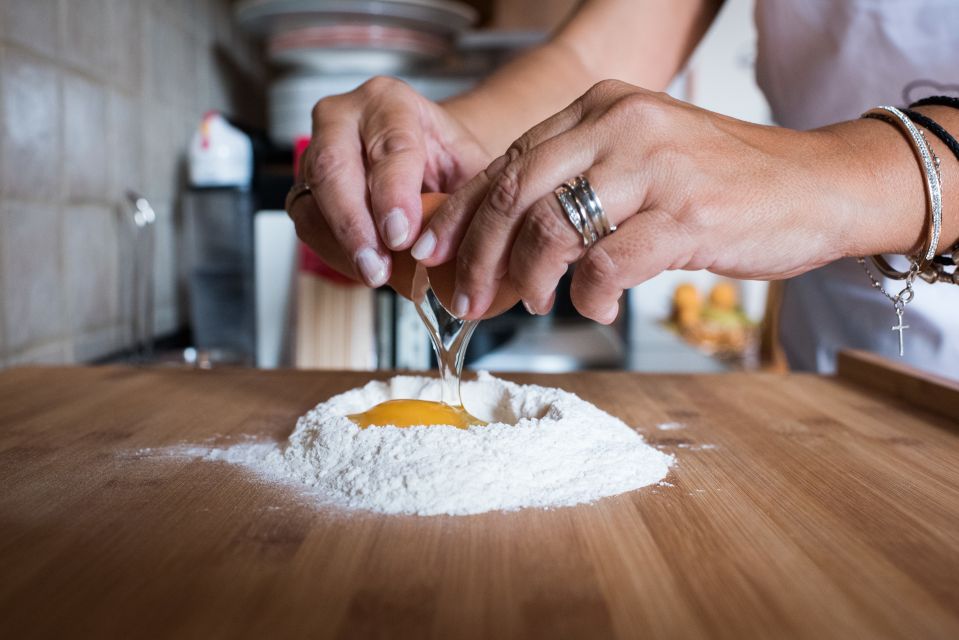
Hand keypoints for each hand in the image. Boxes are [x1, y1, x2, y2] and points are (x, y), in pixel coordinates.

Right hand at [290, 77, 492, 286]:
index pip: (389, 145)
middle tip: (377, 268)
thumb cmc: (447, 161)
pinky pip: (307, 221)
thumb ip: (467, 197)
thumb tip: (463, 242)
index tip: (401, 236)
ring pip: (312, 198)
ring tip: (372, 275)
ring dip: (340, 244)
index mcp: (391, 103)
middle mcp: (343, 118)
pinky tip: (362, 269)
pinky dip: (332, 251)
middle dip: (354, 225)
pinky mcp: (305, 186)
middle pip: (333, 168)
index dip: (393, 193)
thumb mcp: (470, 169)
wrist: (426, 159)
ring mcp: (315, 150)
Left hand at [413, 79, 879, 322]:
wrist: (817, 185)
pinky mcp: (687, 215)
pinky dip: (591, 297)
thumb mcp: (639, 163)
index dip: (463, 213)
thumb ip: (577, 186)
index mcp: (601, 108)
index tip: (435, 252)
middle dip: (479, 254)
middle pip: (516, 193)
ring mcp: (655, 167)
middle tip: (467, 296)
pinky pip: (608, 265)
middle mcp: (621, 126)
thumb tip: (508, 241)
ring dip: (530, 279)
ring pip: (552, 229)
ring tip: (536, 302)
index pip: (508, 161)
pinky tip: (598, 308)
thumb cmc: (720, 184)